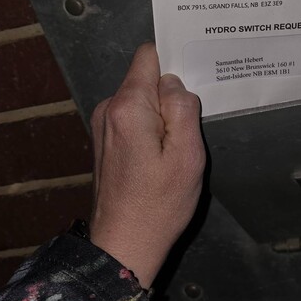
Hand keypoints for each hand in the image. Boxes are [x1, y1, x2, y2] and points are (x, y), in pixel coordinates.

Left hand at [89, 43, 205, 287]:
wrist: (123, 246)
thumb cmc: (159, 204)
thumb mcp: (187, 154)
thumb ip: (182, 108)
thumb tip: (175, 84)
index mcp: (128, 106)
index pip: (149, 55)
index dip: (175, 60)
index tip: (197, 75)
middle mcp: (109, 109)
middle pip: (148, 80)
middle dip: (172, 96)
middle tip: (192, 126)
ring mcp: (103, 126)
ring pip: (143, 101)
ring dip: (163, 116)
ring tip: (179, 148)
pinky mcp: (106, 142)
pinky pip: (134, 119)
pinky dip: (151, 130)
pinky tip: (163, 157)